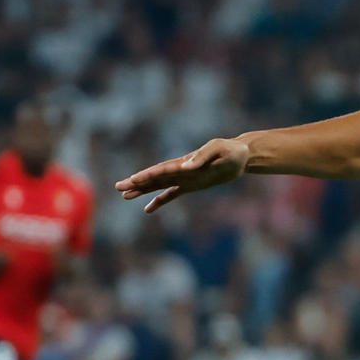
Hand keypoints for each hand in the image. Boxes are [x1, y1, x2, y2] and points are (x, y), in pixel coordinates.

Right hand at [116, 138, 250, 212]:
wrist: (242, 156)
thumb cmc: (232, 151)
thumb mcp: (221, 150)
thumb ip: (203, 156)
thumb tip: (186, 167)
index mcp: (186, 161)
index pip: (163, 170)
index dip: (148, 175)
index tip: (133, 180)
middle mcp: (181, 170)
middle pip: (155, 177)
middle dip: (137, 182)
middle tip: (118, 187)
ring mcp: (185, 178)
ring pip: (159, 185)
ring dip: (142, 190)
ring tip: (124, 195)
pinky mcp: (192, 185)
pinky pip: (172, 194)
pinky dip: (160, 200)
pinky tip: (147, 209)